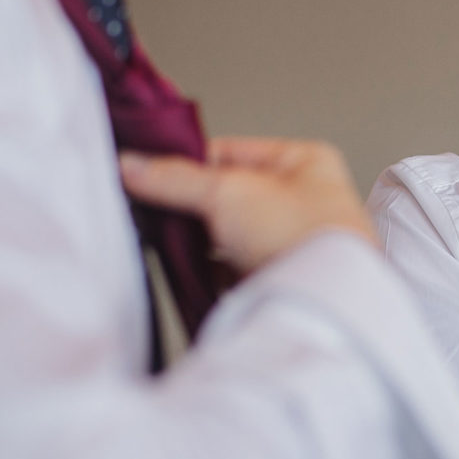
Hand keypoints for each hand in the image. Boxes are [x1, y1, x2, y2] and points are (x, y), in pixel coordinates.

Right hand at [119, 137, 376, 275]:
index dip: (186, 161)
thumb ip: (175, 179)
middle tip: (149, 209)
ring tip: (163, 242)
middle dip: (189, 204)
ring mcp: (289, 243)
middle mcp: (301, 200)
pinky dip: (207, 270)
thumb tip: (132, 165)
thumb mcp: (228, 192)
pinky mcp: (276, 281)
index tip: (146, 171)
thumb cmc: (305, 237)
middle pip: (225, 194)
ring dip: (196, 240)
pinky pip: (230, 269)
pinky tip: (185, 272)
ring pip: (226, 233)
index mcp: (303, 163)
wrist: (326, 307)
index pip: (229, 152)